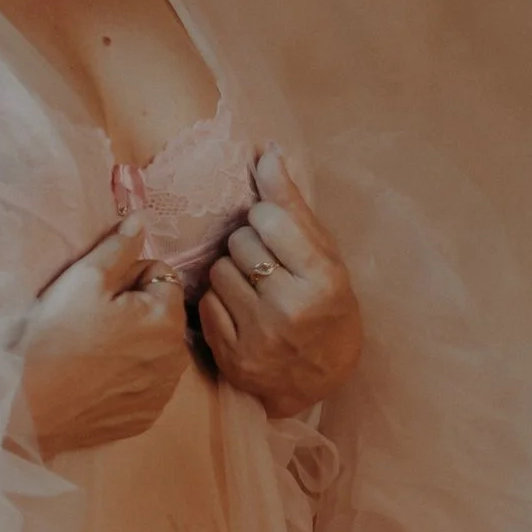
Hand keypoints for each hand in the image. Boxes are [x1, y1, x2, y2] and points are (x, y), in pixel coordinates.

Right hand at [21, 219, 192, 457]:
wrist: (30, 408)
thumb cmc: (56, 336)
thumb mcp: (84, 279)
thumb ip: (119, 247)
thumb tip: (142, 219)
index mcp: (167, 318)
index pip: (160, 273)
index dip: (128, 276)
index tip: (99, 293)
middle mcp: (176, 357)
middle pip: (161, 313)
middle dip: (135, 310)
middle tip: (92, 321)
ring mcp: (162, 392)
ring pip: (154, 350)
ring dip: (134, 344)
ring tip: (93, 352)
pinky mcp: (145, 417)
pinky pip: (145, 385)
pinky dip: (127, 378)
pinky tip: (97, 380)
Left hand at [197, 152, 362, 416]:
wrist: (320, 379)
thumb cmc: (326, 305)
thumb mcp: (324, 255)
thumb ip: (293, 204)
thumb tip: (268, 151)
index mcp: (323, 279)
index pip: (269, 219)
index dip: (265, 218)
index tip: (274, 231)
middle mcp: (291, 308)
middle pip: (240, 242)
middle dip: (248, 245)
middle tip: (266, 264)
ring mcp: (260, 336)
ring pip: (218, 270)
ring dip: (230, 271)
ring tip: (252, 286)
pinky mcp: (232, 357)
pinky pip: (206, 303)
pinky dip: (218, 301)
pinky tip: (239, 311)